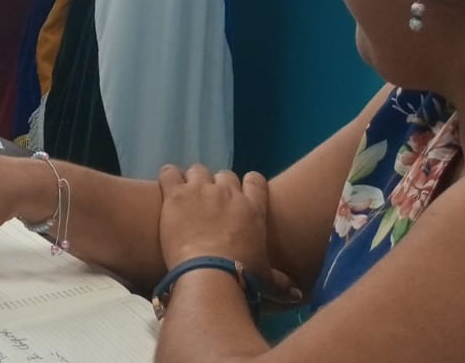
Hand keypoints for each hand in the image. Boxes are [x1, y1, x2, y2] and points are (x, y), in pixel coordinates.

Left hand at [157, 165, 295, 298]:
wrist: (209, 273)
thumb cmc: (241, 277)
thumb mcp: (265, 280)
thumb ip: (281, 283)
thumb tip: (297, 294)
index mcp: (253, 209)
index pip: (255, 180)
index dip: (247, 184)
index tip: (240, 195)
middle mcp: (228, 193)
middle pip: (224, 175)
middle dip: (218, 186)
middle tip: (211, 205)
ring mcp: (201, 190)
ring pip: (198, 171)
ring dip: (194, 181)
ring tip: (188, 198)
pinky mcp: (176, 194)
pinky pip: (169, 173)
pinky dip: (168, 178)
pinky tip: (167, 189)